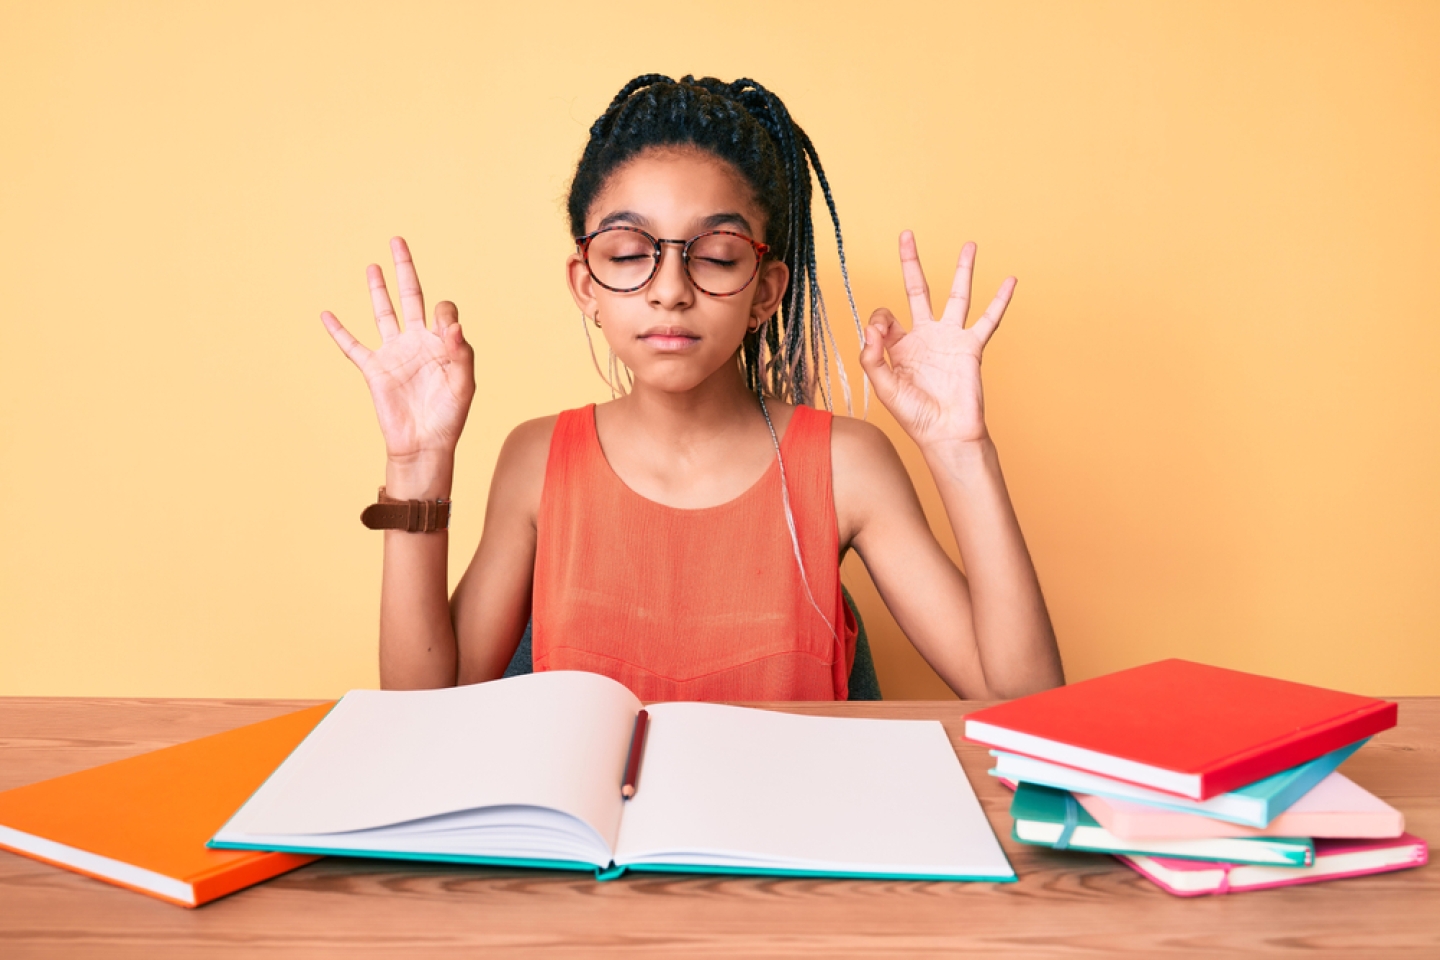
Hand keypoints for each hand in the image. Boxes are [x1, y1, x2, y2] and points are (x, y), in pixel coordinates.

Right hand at [321, 237, 475, 464]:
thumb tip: (451, 323)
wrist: (424, 444)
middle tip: (398, 240)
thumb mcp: (464, 383)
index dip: (445, 314)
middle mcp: (416, 342)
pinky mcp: (374, 369)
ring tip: (373, 266)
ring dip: (377, 289)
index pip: (442, 311)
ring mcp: (393, 353)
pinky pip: (352, 346)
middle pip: (409, 297)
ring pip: (383, 313)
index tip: (447, 329)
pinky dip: (338, 331)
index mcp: (441, 344)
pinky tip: (326, 314)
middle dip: (405, 269)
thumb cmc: (449, 416)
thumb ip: (461, 351)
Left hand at [859, 232, 1014, 448]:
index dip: (879, 319)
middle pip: (918, 289)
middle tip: (906, 234)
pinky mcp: (972, 347)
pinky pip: (989, 319)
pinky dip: (1000, 300)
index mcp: (900, 346)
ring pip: (957, 295)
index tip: (880, 334)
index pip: (886, 315)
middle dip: (911, 262)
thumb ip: (873, 358)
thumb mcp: (884, 387)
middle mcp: (925, 336)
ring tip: (969, 244)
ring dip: (962, 269)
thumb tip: (873, 327)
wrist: (945, 434)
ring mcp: (950, 338)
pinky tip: (1009, 281)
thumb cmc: (915, 416)